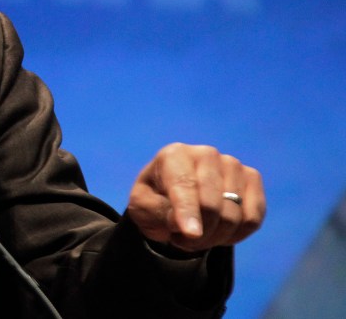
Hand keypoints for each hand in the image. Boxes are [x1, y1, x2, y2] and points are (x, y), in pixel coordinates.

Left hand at [127, 143, 264, 252]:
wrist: (172, 195)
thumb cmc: (154, 200)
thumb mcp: (142, 208)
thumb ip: (160, 214)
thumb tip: (193, 230)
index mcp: (174, 155)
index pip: (185, 185)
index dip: (188, 212)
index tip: (191, 234)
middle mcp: (206, 154)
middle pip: (212, 204)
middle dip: (199, 234)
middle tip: (182, 241)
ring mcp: (232, 164)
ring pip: (234, 216)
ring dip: (215, 237)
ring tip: (197, 235)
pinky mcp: (252, 178)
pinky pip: (253, 218)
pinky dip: (236, 235)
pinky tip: (218, 232)